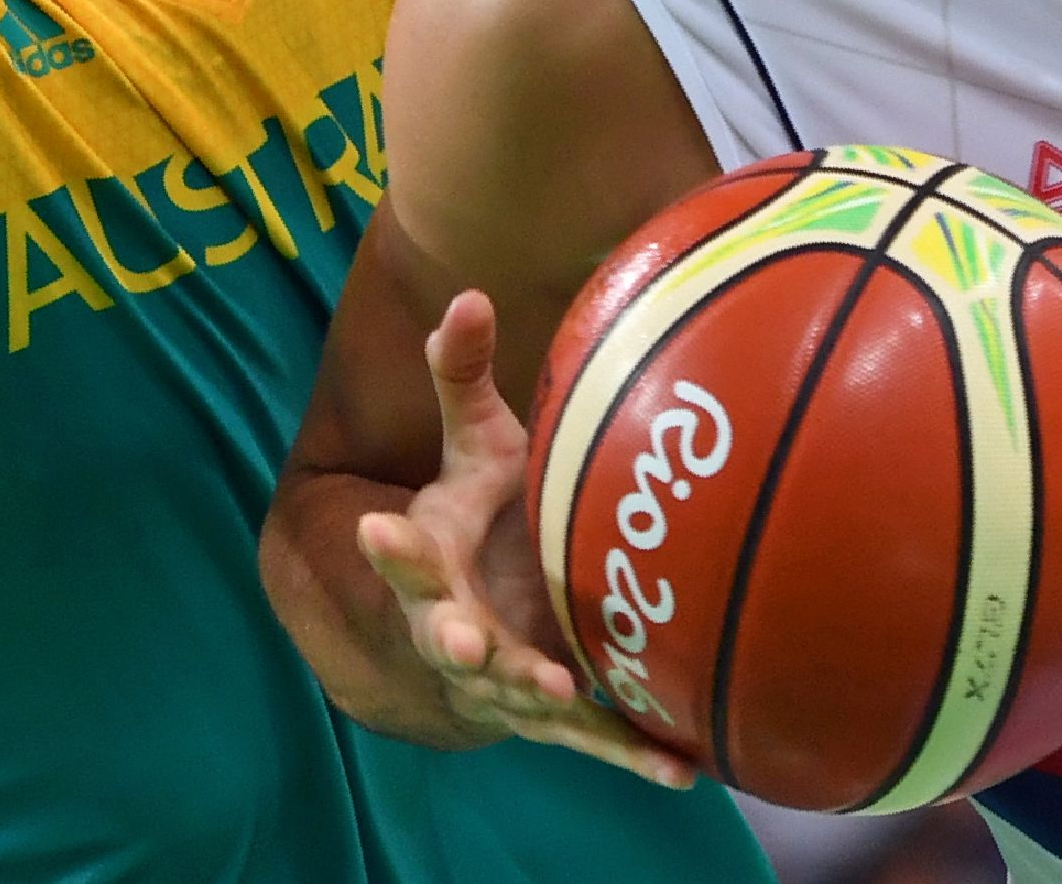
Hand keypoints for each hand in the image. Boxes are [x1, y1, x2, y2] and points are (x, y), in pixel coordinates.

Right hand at [355, 290, 698, 787]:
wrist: (491, 610)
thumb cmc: (486, 514)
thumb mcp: (474, 446)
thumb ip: (462, 377)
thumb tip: (468, 292)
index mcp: (435, 563)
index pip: (405, 555)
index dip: (392, 548)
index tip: (379, 526)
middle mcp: (461, 627)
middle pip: (450, 638)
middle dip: (456, 640)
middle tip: (466, 641)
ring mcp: (510, 678)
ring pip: (517, 695)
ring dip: (536, 697)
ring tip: (559, 694)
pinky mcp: (562, 712)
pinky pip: (599, 739)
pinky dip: (635, 754)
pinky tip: (682, 768)